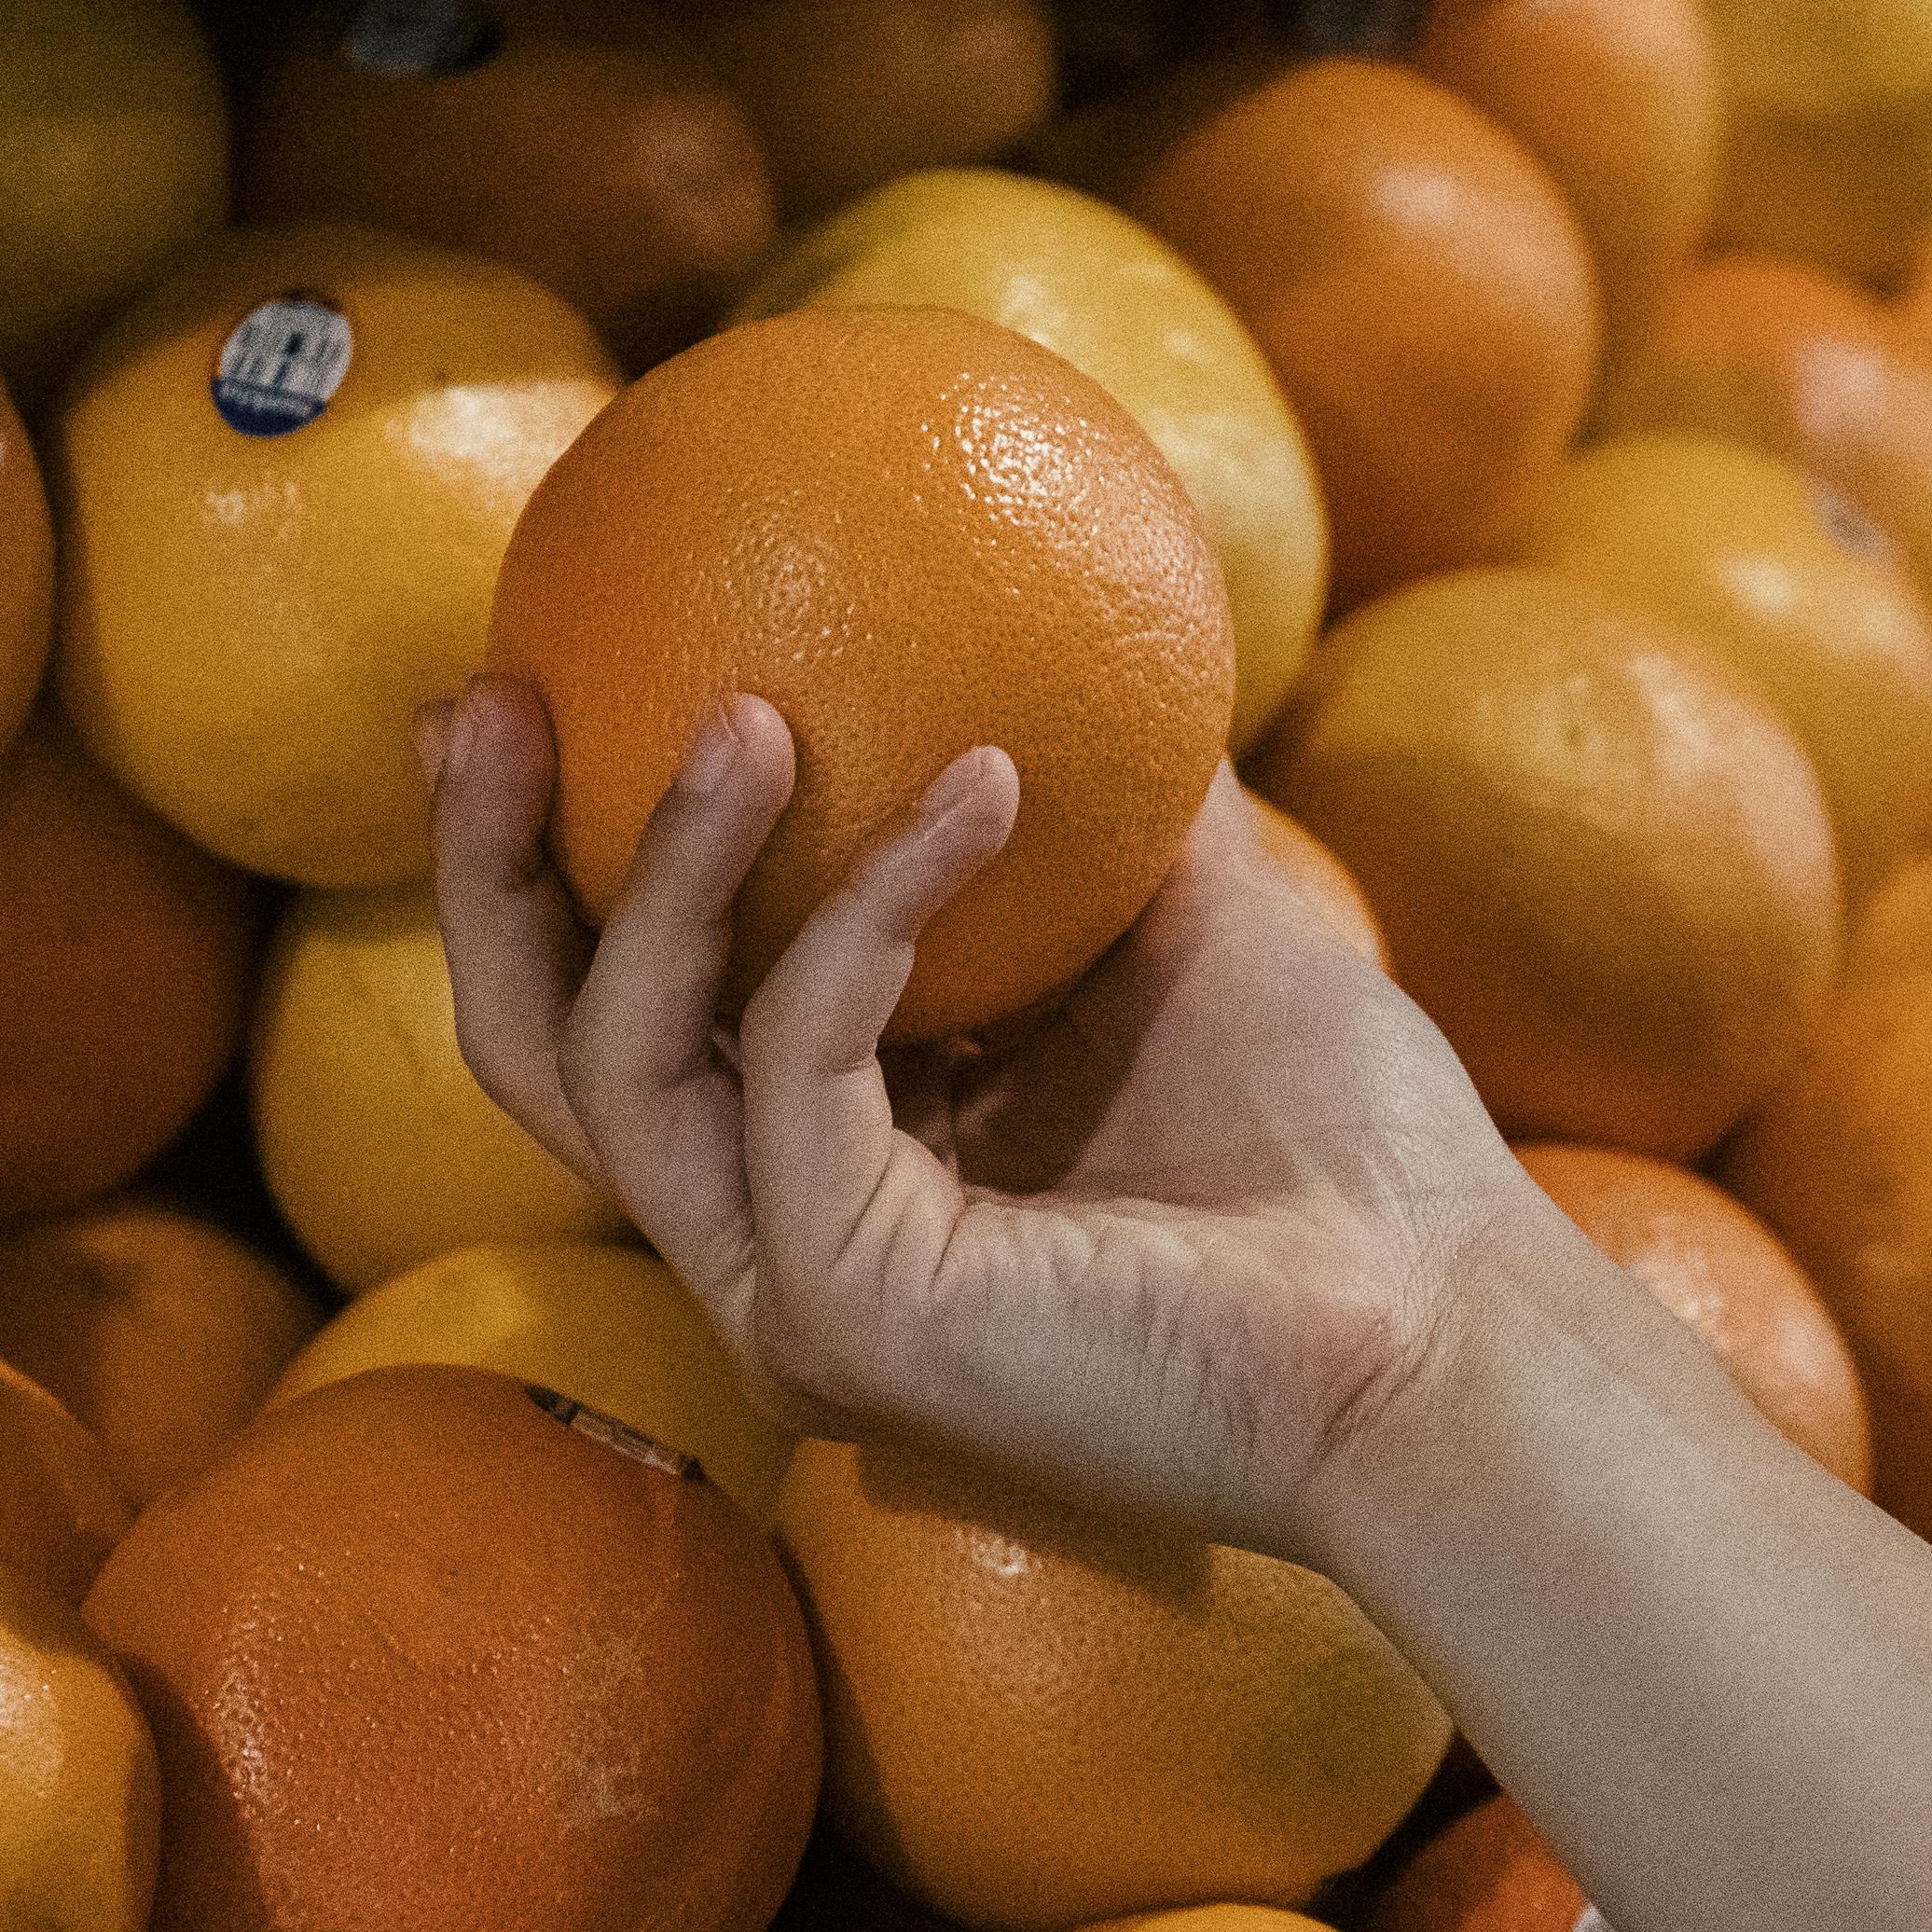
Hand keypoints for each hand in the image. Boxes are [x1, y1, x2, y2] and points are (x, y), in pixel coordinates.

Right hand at [424, 675, 1553, 1554]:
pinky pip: (796, 1064)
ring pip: (621, 1061)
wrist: (1446, 1327)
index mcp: (833, 1172)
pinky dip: (865, 911)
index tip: (520, 679)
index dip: (542, 862)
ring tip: (745, 711)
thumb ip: (1101, 798)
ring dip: (667, 863)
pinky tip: (981, 791)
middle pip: (545, 1054)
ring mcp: (795, 1297)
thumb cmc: (1351, 1154)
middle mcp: (778, 1248)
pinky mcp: (847, 1313)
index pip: (627, 1018)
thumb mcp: (1193, 919)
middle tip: (490, 694)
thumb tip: (1075, 604)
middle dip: (485, 870)